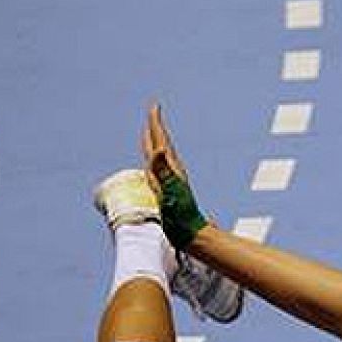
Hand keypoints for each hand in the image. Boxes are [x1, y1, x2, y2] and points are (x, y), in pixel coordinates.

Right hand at [142, 104, 209, 248]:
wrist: (191, 234)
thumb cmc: (180, 215)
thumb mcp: (170, 190)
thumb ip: (163, 169)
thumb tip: (161, 149)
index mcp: (169, 169)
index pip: (160, 141)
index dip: (155, 124)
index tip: (154, 107)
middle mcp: (171, 173)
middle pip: (160, 145)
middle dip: (154, 129)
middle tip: (152, 113)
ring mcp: (170, 182)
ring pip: (159, 157)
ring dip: (154, 144)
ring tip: (150, 134)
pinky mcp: (168, 191)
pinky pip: (157, 170)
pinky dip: (152, 162)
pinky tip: (152, 166)